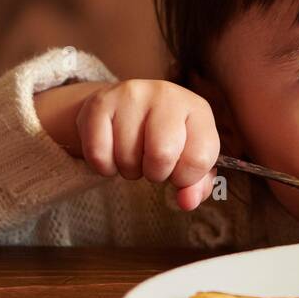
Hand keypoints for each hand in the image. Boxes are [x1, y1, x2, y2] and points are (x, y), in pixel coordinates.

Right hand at [35, 79, 219, 210]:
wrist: (125, 108)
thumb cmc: (165, 138)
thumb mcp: (188, 158)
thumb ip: (196, 185)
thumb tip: (188, 202)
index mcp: (197, 110)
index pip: (199, 158)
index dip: (186, 178)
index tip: (178, 173)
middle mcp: (166, 95)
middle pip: (161, 155)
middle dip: (155, 173)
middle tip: (152, 165)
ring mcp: (131, 95)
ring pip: (127, 157)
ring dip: (129, 169)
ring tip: (133, 154)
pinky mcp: (99, 103)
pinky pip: (98, 154)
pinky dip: (104, 166)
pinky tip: (112, 152)